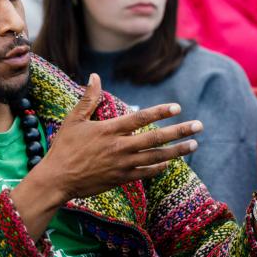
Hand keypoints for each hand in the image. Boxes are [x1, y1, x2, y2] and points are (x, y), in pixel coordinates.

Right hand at [41, 73, 201, 201]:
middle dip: (180, 132)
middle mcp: (120, 147)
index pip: (140, 118)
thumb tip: (95, 76)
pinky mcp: (121, 179)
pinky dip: (159, 167)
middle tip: (199, 126)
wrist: (57, 179)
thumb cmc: (64, 147)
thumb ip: (89, 99)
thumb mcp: (74, 120)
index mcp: (110, 130)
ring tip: (193, 145)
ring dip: (177, 151)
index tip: (177, 107)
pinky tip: (169, 162)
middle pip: (156, 139)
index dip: (160, 112)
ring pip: (156, 157)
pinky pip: (146, 173)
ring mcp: (122, 164)